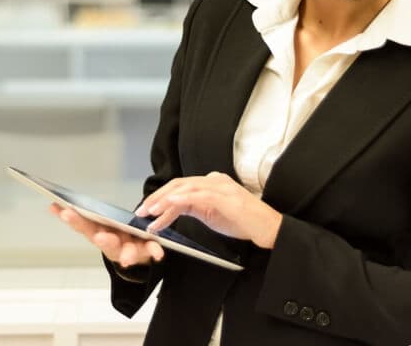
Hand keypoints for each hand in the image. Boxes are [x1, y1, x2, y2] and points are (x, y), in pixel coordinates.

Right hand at [49, 203, 163, 267]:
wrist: (133, 255)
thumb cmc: (112, 234)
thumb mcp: (95, 226)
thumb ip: (76, 217)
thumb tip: (52, 204)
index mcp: (97, 233)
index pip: (83, 226)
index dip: (74, 219)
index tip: (64, 211)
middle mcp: (111, 243)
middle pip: (104, 241)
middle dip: (103, 239)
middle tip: (100, 236)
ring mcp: (128, 248)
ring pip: (126, 251)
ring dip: (126, 254)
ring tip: (127, 258)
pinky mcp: (145, 250)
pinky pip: (151, 250)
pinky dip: (154, 251)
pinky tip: (159, 254)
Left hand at [135, 172, 282, 248]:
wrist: (269, 229)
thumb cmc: (243, 222)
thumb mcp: (212, 214)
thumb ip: (194, 207)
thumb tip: (173, 208)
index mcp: (210, 182)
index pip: (180, 186)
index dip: (161, 197)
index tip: (147, 210)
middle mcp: (214, 180)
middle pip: (179, 184)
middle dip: (158, 197)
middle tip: (142, 211)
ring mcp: (221, 187)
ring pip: (186, 188)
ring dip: (166, 200)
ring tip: (151, 211)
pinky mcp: (226, 198)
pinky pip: (200, 195)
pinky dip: (184, 197)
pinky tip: (171, 203)